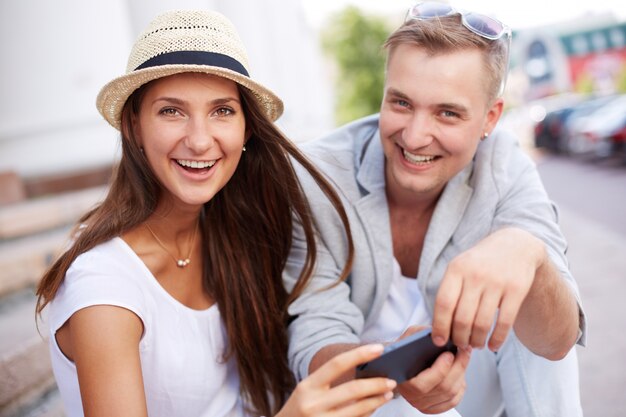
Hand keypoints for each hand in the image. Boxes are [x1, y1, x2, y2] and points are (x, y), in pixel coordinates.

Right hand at [276, 344, 395, 416]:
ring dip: (377, 401)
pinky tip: (374, 408)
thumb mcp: (307, 391)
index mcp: (307, 386)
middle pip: (352, 389)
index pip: (336, 364)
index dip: (359, 354)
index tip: (379, 349)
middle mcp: (313, 404)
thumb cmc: (300, 408)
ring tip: (387, 394)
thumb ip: (329, 381)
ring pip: (358, 410)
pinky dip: (367, 414)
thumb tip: (365, 368)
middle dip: (376, 384)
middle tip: (392, 380)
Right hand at [394, 326, 470, 413]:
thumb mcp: (408, 337)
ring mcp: (423, 404)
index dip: (441, 369)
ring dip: (461, 374)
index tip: (449, 353)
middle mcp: (412, 396)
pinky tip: (460, 374)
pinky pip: (453, 401)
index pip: (424, 383)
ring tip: (463, 359)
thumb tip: (437, 333)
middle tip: (464, 351)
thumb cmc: (403, 350)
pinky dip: (460, 387)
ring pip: (451, 393)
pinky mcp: (432, 407)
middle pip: (443, 387)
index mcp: (402, 381)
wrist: (397, 363)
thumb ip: (419, 334)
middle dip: (458, 367)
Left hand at [431, 227, 544, 350]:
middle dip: (459, 338)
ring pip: (482, 323)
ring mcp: (497, 282)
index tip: (439, 341)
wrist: (515, 245)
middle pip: (462, 318)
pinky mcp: (517, 290)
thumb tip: (439, 328)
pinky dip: (497, 339)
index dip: (440, 326)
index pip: (443, 303)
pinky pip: (504, 322)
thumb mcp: (460, 268)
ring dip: (476, 341)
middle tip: (461, 345)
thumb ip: (450, 292)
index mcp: (456, 269)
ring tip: (475, 345)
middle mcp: (476, 275)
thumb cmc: (480, 264)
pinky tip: (493, 346)